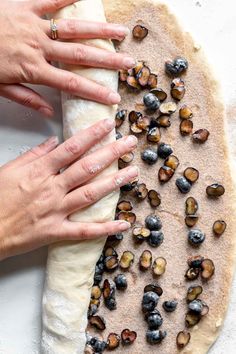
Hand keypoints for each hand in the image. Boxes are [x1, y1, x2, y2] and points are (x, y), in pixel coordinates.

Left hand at [0, 0, 133, 115]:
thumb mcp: (0, 88)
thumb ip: (26, 98)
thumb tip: (49, 113)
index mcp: (33, 70)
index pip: (72, 84)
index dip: (95, 91)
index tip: (113, 97)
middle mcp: (39, 47)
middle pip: (81, 55)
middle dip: (108, 60)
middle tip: (130, 63)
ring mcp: (33, 25)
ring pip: (73, 27)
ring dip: (99, 30)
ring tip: (120, 32)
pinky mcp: (24, 6)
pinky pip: (49, 0)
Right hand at [0, 118, 137, 260]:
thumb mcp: (9, 169)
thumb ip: (33, 155)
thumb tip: (53, 142)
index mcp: (39, 171)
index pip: (71, 148)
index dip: (92, 135)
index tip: (108, 124)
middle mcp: (51, 189)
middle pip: (87, 168)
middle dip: (111, 153)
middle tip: (130, 143)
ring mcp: (55, 211)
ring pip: (90, 194)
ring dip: (114, 183)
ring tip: (133, 173)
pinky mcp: (55, 232)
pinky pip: (84, 231)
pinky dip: (105, 228)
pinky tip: (123, 223)